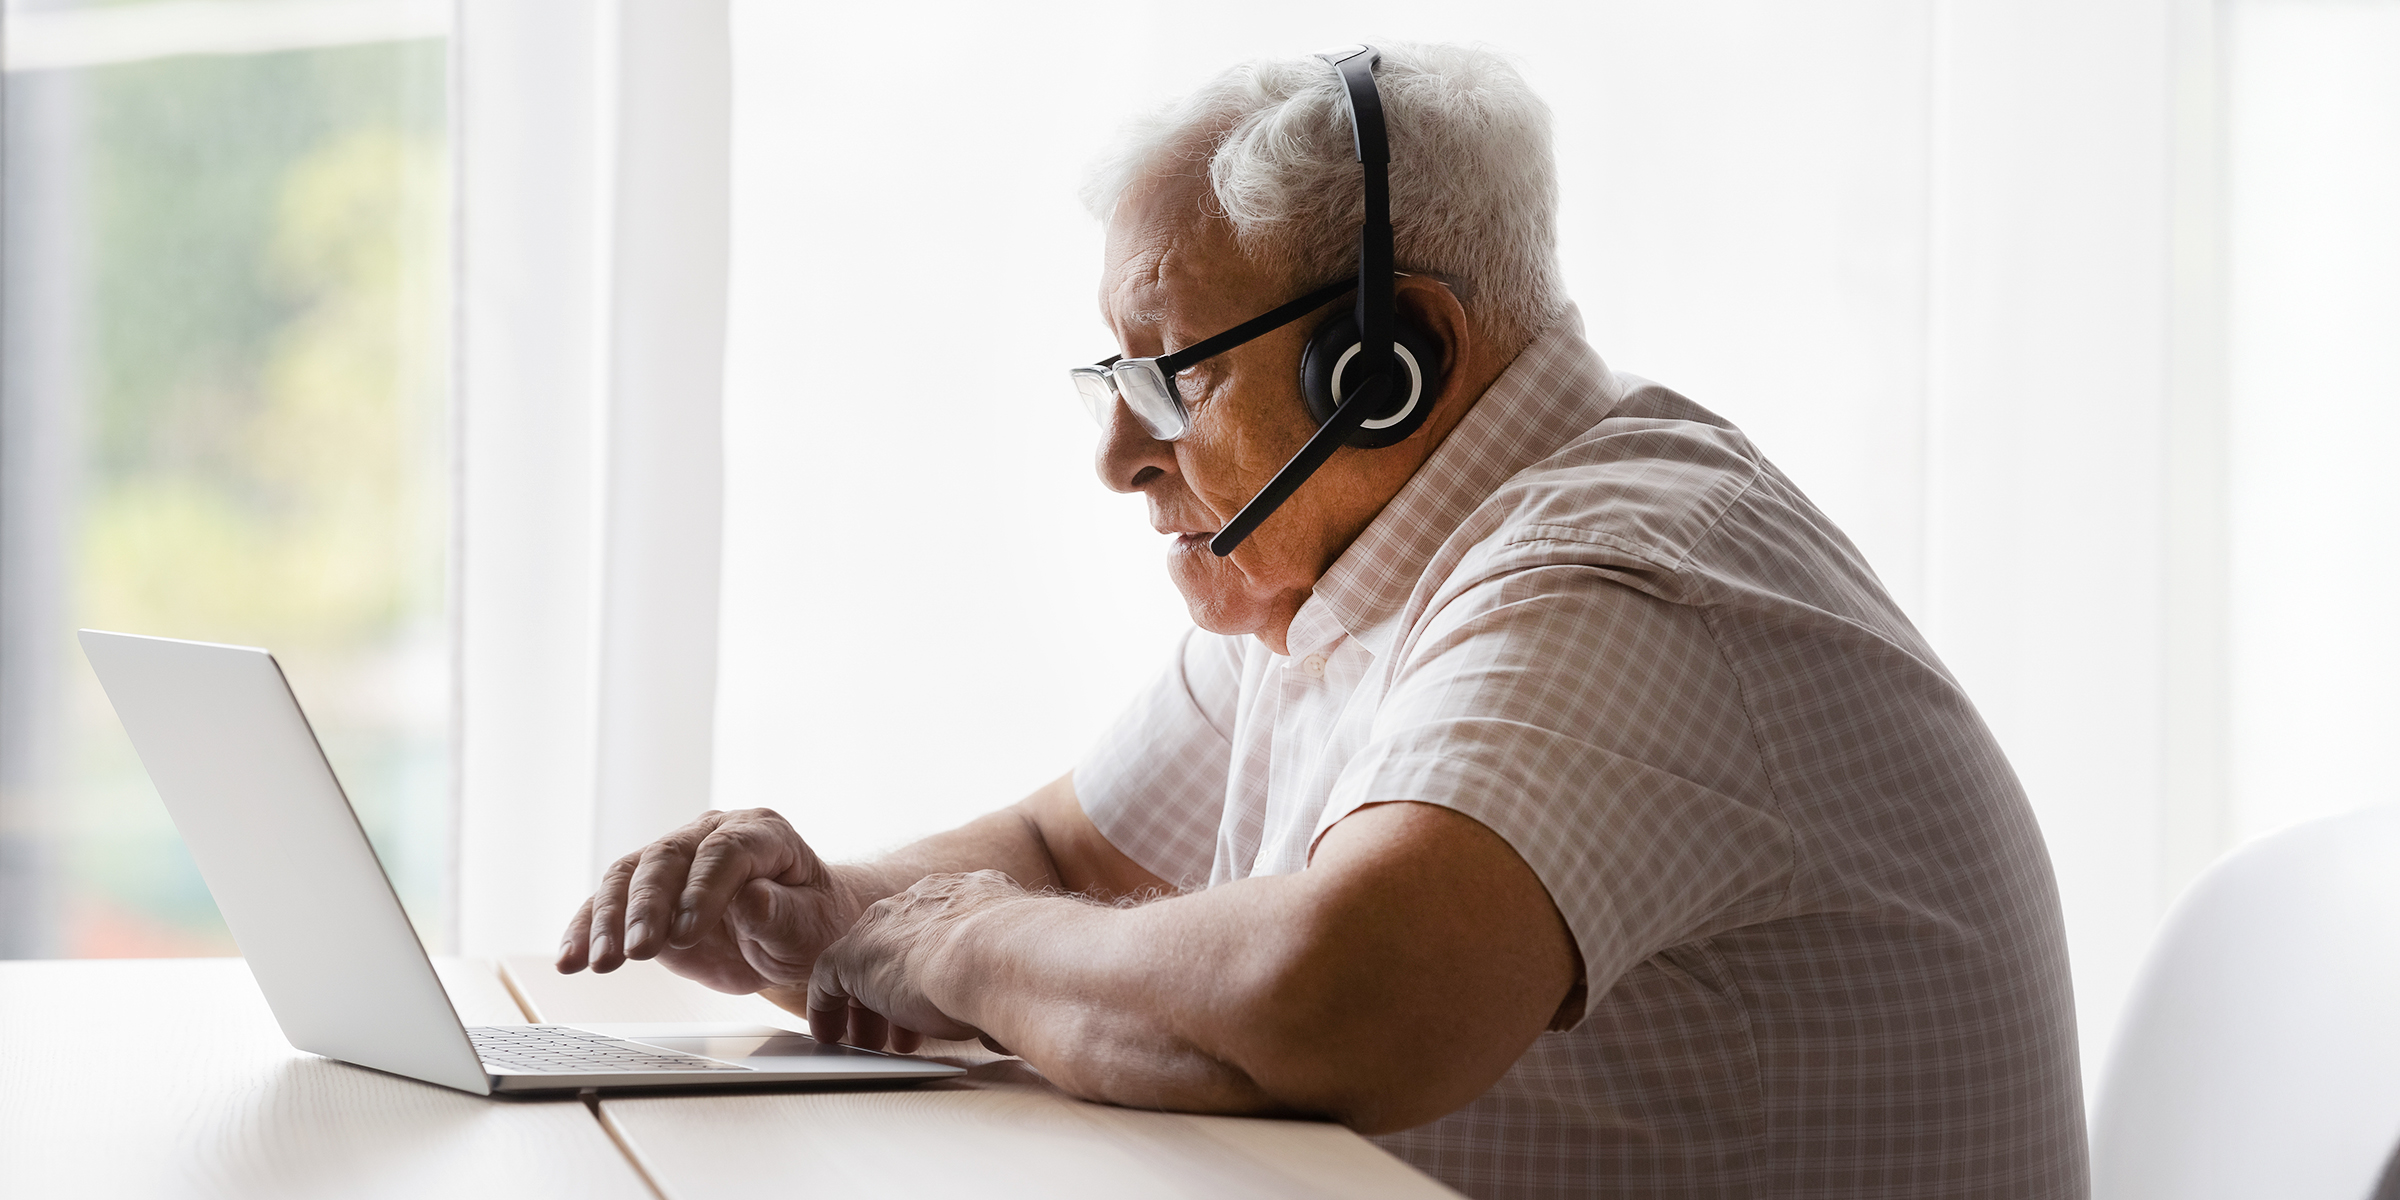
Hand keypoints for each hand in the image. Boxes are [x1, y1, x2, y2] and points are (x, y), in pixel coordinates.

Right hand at [556, 808, 855, 994]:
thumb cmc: (810, 922)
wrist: (797, 932)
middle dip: (647, 906)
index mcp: (760, 833)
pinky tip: (571, 959)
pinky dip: (587, 930)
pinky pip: (610, 904)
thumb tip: (750, 899)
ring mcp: (676, 860)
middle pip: (667, 859)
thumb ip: (781, 913)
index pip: (724, 853)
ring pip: (629, 876)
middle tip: (637, 950)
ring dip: (609, 920)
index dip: (702, 890)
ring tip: (598, 962)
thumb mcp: (810, 926)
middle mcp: (711, 835)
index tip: (687, 933)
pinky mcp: (649, 893)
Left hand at [808, 869, 1026, 1054]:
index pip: (943, 927)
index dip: (939, 969)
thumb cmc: (1023, 968)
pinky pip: (829, 980)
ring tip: (871, 1037)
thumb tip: (1005, 1032)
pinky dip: (828, 1008)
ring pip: (865, 961)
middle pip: (901, 942)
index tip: (941, 999)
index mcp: (971, 894)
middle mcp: (925, 899)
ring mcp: (885, 923)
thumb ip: (1006, 989)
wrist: (998, 954)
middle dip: (902, 985)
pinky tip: (831, 1034)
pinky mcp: (853, 954)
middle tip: (906, 1022)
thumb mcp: (1019, 970)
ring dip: (868, 1002)